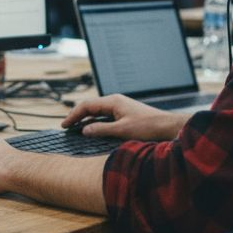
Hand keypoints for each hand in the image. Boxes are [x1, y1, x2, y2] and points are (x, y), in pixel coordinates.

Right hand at [62, 94, 183, 141]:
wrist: (167, 127)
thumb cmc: (148, 127)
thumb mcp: (122, 130)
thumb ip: (101, 130)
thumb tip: (84, 130)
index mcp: (113, 101)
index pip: (86, 105)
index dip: (73, 115)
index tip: (64, 125)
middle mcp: (115, 102)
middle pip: (90, 106)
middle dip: (77, 116)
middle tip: (66, 127)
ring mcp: (120, 107)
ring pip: (97, 112)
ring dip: (86, 120)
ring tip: (75, 129)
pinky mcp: (125, 114)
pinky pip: (105, 116)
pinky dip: (95, 122)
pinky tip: (92, 130)